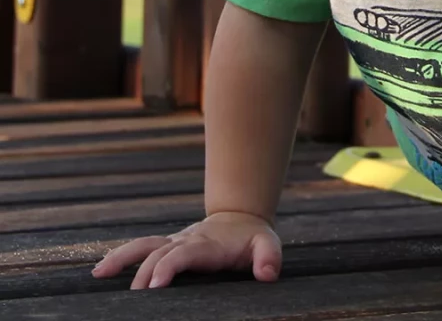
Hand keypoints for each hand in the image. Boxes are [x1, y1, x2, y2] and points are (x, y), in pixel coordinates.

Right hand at [90, 211, 281, 289]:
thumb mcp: (268, 244)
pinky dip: (120, 257)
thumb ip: (269, 258)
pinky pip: (140, 249)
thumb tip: (268, 275)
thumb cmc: (253, 238)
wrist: (241, 218)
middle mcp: (186, 241)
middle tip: (131, 297)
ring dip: (122, 258)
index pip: (184, 254)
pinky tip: (100, 271)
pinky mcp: (166, 246)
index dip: (169, 267)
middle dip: (143, 273)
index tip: (155, 284)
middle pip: (158, 253)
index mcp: (207, 244)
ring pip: (143, 246)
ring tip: (99, 273)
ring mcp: (174, 242)